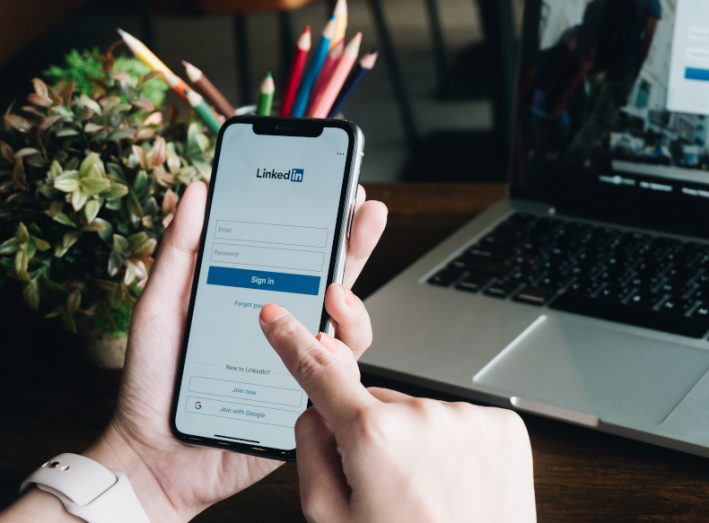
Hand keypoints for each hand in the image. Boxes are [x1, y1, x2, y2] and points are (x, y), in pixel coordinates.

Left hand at [86, 182, 386, 521]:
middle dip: (357, 244)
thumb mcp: (161, 305)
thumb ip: (181, 250)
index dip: (326, 223)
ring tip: (334, 291)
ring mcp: (300, 364)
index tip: (340, 190)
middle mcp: (287, 328)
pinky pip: (336, 378)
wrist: (154, 451)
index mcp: (258, 299)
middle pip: (335, 281)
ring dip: (351, 306)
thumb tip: (198, 191)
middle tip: (367, 211)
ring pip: (348, 330)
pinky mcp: (305, 401)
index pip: (301, 256)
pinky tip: (323, 343)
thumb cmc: (155, 379)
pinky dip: (338, 358)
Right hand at [260, 306, 535, 522]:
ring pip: (418, 414)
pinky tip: (456, 483)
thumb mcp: (332, 518)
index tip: (277, 318)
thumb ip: (312, 454)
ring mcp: (468, 418)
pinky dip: (452, 446)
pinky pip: (457, 421)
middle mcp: (422, 415)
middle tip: (389, 485)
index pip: (320, 375)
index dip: (292, 343)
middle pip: (375, 404)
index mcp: (373, 437)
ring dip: (415, 442)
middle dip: (372, 434)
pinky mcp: (502, 425)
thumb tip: (315, 412)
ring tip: (427, 492)